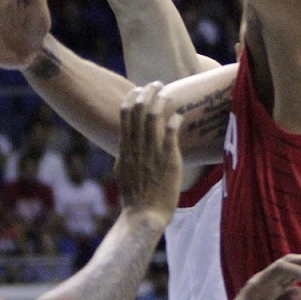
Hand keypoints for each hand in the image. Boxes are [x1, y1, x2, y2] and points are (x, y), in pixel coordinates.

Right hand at [112, 83, 181, 216]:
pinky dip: (173, 121)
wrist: (144, 216)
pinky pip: (171, 135)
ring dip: (160, 102)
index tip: (138, 90)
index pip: (125, 116)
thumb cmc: (135, 198)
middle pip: (138, 112)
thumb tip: (126, 144)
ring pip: (153, 119)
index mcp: (125, 149)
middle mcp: (137, 148)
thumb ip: (125, 156)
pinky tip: (178, 115)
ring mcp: (152, 153)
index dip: (131, 99)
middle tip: (155, 84)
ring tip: (167, 92)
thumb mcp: (123, 172)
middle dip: (147, 94)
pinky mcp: (168, 161)